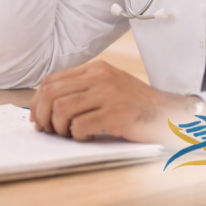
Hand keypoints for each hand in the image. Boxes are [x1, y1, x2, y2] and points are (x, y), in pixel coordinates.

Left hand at [28, 60, 201, 143]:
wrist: (169, 113)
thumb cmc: (136, 105)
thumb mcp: (108, 86)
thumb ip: (82, 89)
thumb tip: (47, 105)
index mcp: (95, 69)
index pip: (51, 80)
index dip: (37, 101)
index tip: (36, 117)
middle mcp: (99, 77)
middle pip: (51, 94)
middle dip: (42, 115)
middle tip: (46, 130)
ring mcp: (108, 94)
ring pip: (62, 109)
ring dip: (59, 128)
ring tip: (68, 134)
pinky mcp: (116, 113)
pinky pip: (80, 125)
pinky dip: (77, 135)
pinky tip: (86, 137)